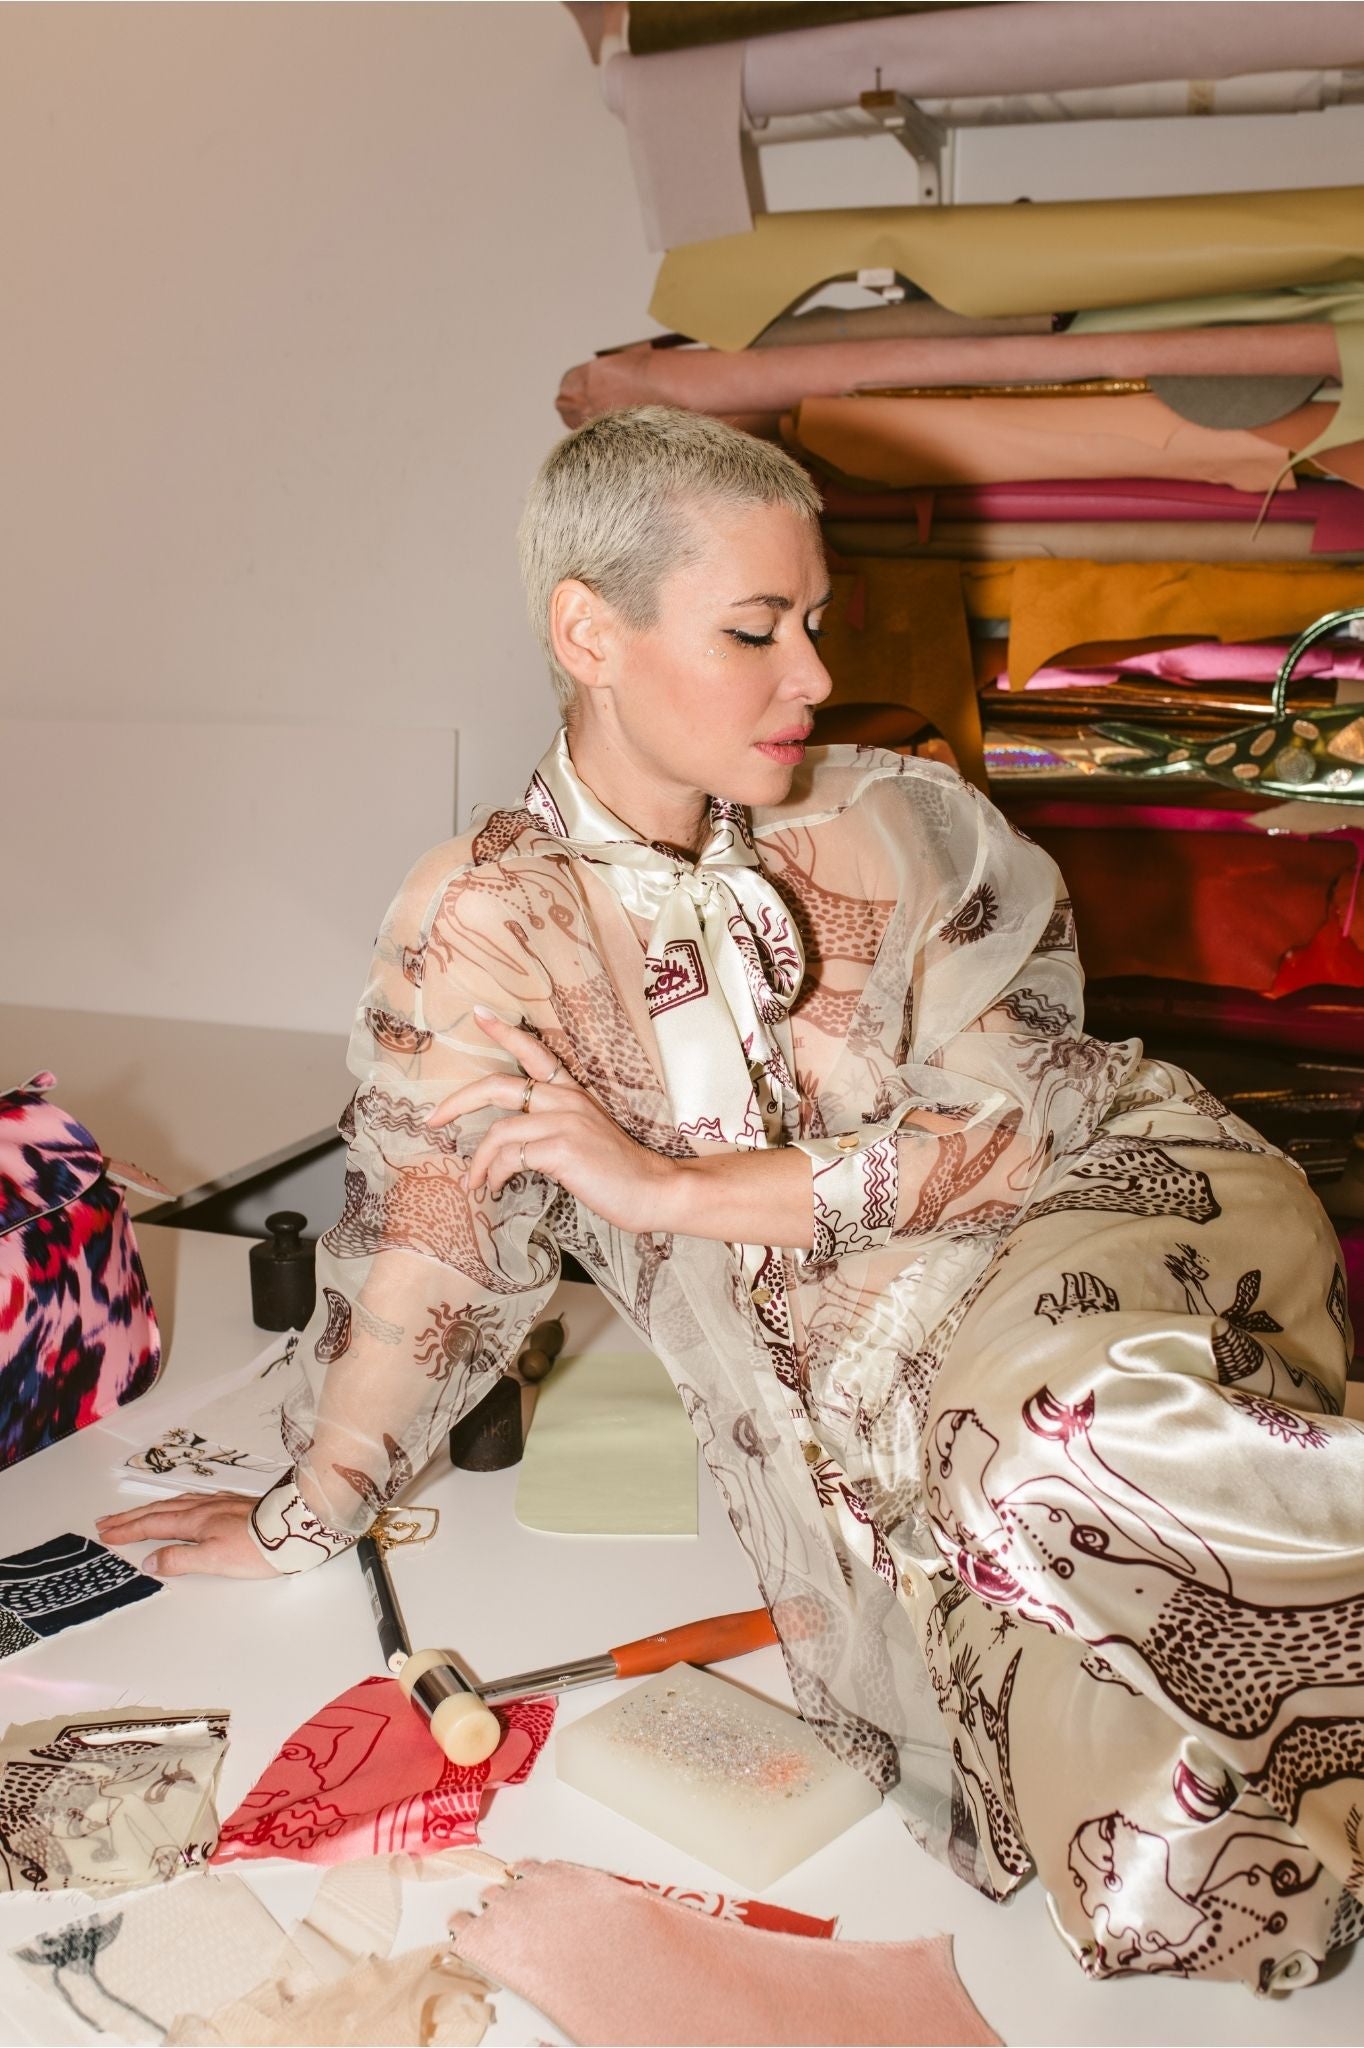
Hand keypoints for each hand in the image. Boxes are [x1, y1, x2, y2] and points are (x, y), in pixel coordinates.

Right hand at [94, 1492, 276, 1578]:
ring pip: (175, 1504)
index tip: (106, 1532)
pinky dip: (177, 1504)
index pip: (152, 1524)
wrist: (294, 1528)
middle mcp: (204, 1508)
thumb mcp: (214, 1560)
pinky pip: (194, 1501)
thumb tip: (150, 1561)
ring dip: (152, 1509)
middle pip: (159, 1511)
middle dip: (131, 1517)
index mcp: (195, 1521)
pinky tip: (182, 1505)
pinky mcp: (234, 1505)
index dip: (128, 1529)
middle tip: (107, 1521)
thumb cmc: (257, 1547)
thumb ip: (180, 1560)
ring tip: (136, 1513)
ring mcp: (219, 1504)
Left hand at [427, 1005, 684, 1233]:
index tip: (477, 1014)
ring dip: (478, 1162)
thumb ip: (551, 1128)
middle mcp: (566, 1100)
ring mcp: (565, 1122)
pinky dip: (496, 1175)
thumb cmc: (617, 1170)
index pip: (535, 1052)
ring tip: (473, 1183)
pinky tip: (496, 1189)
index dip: (503, 1032)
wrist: (653, 1190)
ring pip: (499, 1132)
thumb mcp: (584, 1136)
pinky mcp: (562, 1149)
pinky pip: (511, 1157)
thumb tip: (508, 1145)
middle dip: (457, 1102)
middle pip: (498, 1086)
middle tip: (432, 1120)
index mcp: (572, 1093)